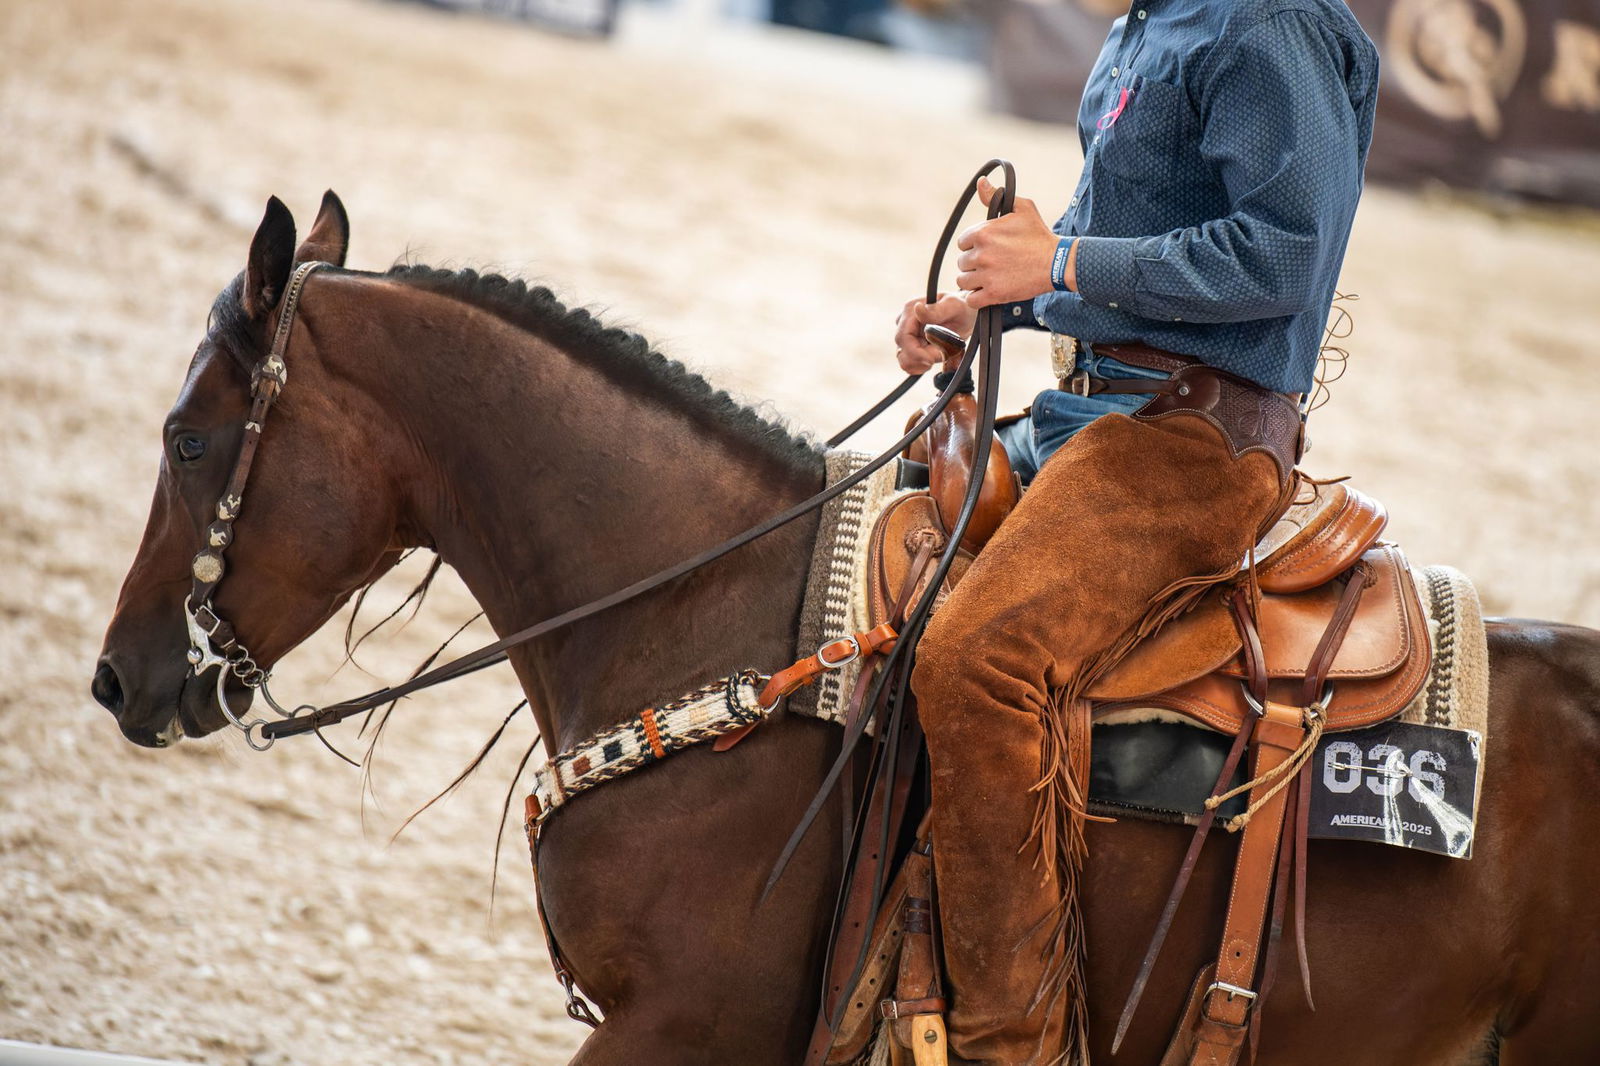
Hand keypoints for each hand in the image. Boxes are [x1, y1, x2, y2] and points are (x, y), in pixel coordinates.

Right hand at [894, 293, 975, 372]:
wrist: (966, 315)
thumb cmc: (961, 308)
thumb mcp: (953, 306)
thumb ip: (936, 311)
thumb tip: (917, 309)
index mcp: (910, 311)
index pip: (903, 338)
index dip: (915, 353)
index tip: (931, 360)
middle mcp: (905, 324)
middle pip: (902, 351)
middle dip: (922, 359)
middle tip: (941, 354)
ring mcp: (907, 336)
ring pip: (904, 360)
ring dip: (922, 364)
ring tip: (939, 354)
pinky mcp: (912, 346)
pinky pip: (910, 363)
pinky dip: (922, 366)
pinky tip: (933, 358)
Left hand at [954, 177, 1064, 307]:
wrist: (1056, 262)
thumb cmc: (1039, 234)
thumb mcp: (1021, 208)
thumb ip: (995, 196)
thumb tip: (981, 182)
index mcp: (983, 233)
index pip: (962, 242)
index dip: (973, 245)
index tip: (986, 248)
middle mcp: (981, 254)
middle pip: (962, 262)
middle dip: (974, 263)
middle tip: (991, 264)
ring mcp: (986, 276)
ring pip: (963, 281)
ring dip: (973, 281)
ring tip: (989, 277)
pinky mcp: (993, 294)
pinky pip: (971, 299)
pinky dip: (977, 297)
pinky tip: (988, 291)